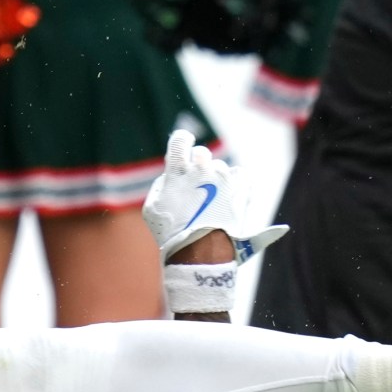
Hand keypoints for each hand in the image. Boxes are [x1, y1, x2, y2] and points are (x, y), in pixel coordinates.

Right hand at [139, 130, 285, 261]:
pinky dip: (235, 183)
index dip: (182, 140)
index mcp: (178, 170)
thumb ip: (160, 184)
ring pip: (219, 167)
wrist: (201, 251)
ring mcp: (223, 176)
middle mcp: (202, 168)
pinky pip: (240, 174)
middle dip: (198, 165)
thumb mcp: (151, 208)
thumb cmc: (172, 232)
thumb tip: (170, 174)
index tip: (184, 144)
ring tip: (212, 203)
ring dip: (216, 179)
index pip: (180, 139)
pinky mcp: (240, 186)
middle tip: (197, 184)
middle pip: (200, 153)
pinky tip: (228, 197)